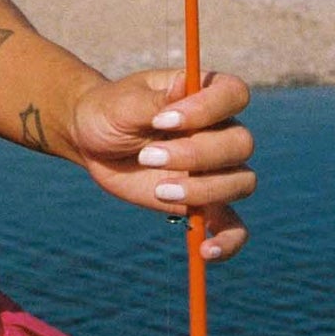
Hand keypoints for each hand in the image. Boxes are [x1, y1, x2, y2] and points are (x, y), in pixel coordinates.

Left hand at [67, 67, 254, 261]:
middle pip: (240, 143)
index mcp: (203, 93)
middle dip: (196, 155)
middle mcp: (218, 129)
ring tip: (159, 189)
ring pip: (241, 181)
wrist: (94, 140)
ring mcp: (215, 168)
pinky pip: (234, 227)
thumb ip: (156, 102)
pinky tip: (205, 251)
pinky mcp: (206, 203)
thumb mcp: (124, 104)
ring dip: (202, 189)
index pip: (234, 94)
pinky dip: (228, 242)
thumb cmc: (110, 111)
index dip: (207, 109)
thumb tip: (185, 84)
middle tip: (148, 157)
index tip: (162, 121)